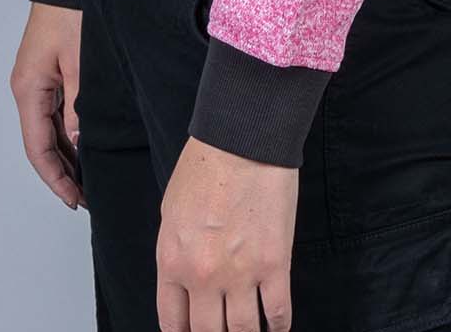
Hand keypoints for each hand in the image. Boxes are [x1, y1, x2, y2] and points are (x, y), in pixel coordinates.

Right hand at [11, 2, 83, 208]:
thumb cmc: (73, 10)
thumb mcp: (81, 62)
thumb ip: (80, 105)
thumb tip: (79, 144)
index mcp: (28, 88)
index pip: (37, 148)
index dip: (56, 178)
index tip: (73, 199)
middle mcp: (28, 88)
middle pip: (42, 142)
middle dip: (63, 171)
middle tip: (87, 196)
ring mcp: (38, 80)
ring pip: (50, 128)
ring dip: (67, 153)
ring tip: (90, 178)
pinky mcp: (50, 70)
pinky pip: (58, 110)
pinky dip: (70, 131)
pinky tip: (86, 143)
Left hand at [157, 137, 298, 331]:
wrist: (243, 138)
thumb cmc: (206, 165)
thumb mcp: (172, 212)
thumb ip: (176, 252)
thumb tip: (186, 280)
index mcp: (172, 262)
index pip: (173, 324)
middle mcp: (202, 277)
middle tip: (225, 330)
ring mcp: (240, 274)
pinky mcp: (274, 264)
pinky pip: (277, 312)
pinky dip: (278, 326)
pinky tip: (278, 326)